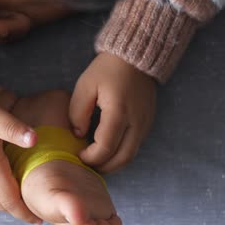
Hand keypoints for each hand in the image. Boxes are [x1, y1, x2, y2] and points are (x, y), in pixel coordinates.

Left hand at [69, 53, 156, 172]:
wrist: (135, 57)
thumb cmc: (107, 69)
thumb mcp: (85, 86)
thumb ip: (78, 112)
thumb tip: (77, 135)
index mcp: (119, 112)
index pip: (105, 147)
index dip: (90, 157)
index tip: (77, 155)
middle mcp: (137, 122)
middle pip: (122, 159)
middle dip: (102, 167)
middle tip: (85, 166)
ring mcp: (145, 124)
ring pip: (130, 156)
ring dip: (112, 164)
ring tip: (95, 161)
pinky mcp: (147, 124)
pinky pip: (134, 147)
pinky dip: (120, 154)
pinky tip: (106, 151)